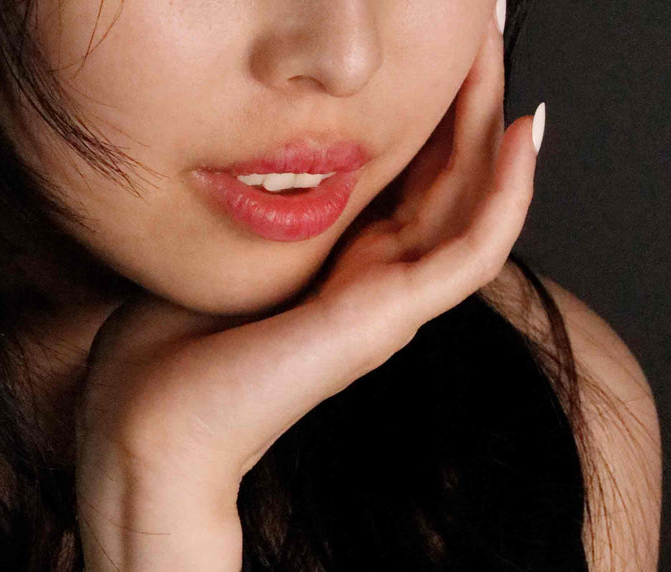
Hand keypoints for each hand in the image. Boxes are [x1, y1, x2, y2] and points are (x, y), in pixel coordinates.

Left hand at [75, 7, 537, 563]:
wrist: (147, 431)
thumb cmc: (160, 357)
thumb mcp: (213, 254)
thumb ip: (251, 209)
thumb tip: (243, 154)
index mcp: (333, 270)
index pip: (402, 176)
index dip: (424, 107)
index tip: (428, 41)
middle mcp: (370, 285)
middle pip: (445, 177)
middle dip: (465, 93)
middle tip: (479, 16)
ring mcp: (384, 306)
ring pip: (471, 203)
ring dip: (493, 121)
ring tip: (499, 45)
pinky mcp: (385, 321)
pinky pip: (473, 250)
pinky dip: (506, 194)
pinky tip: (523, 129)